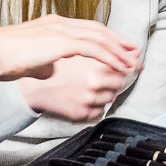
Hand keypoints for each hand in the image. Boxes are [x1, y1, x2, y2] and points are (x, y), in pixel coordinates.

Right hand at [0, 14, 138, 91]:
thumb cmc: (1, 59)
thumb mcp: (27, 59)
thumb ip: (42, 61)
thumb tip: (50, 70)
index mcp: (51, 24)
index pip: (84, 28)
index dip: (104, 37)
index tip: (117, 46)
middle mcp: (58, 23)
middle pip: (97, 29)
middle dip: (117, 40)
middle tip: (134, 50)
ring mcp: (61, 30)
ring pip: (99, 38)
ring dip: (118, 51)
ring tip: (132, 61)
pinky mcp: (62, 42)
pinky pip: (94, 49)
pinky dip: (110, 57)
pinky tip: (120, 66)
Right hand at [17, 55, 132, 121]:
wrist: (32, 87)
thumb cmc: (53, 68)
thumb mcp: (78, 52)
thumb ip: (105, 51)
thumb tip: (134, 54)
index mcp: (94, 65)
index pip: (125, 66)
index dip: (126, 64)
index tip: (130, 64)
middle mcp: (94, 83)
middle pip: (120, 82)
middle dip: (114, 79)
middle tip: (101, 76)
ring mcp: (89, 100)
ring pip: (111, 97)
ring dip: (105, 93)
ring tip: (88, 87)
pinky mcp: (83, 114)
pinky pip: (100, 111)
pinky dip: (96, 106)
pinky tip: (83, 97)